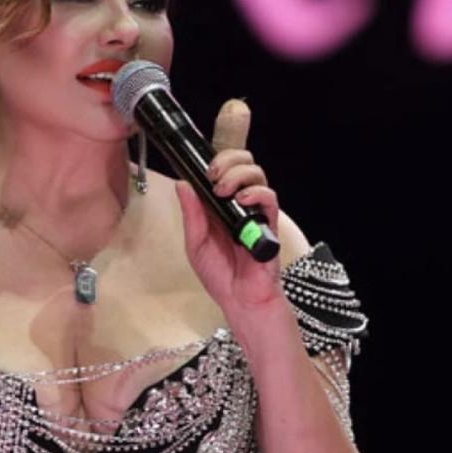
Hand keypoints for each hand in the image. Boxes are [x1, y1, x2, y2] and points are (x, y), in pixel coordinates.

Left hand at [175, 98, 282, 315]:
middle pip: (242, 161)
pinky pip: (269, 197)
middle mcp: (239, 202)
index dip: (220, 151)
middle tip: (212, 174)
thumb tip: (181, 183)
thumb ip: (192, 214)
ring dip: (238, 173)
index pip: (224, 167)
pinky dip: (256, 193)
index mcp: (220, 203)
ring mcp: (256, 210)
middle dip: (227, 158)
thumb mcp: (195, 242)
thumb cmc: (220, 274)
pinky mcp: (269, 223)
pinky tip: (242, 199)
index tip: (203, 153)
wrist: (240, 301)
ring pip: (257, 173)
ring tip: (223, 189)